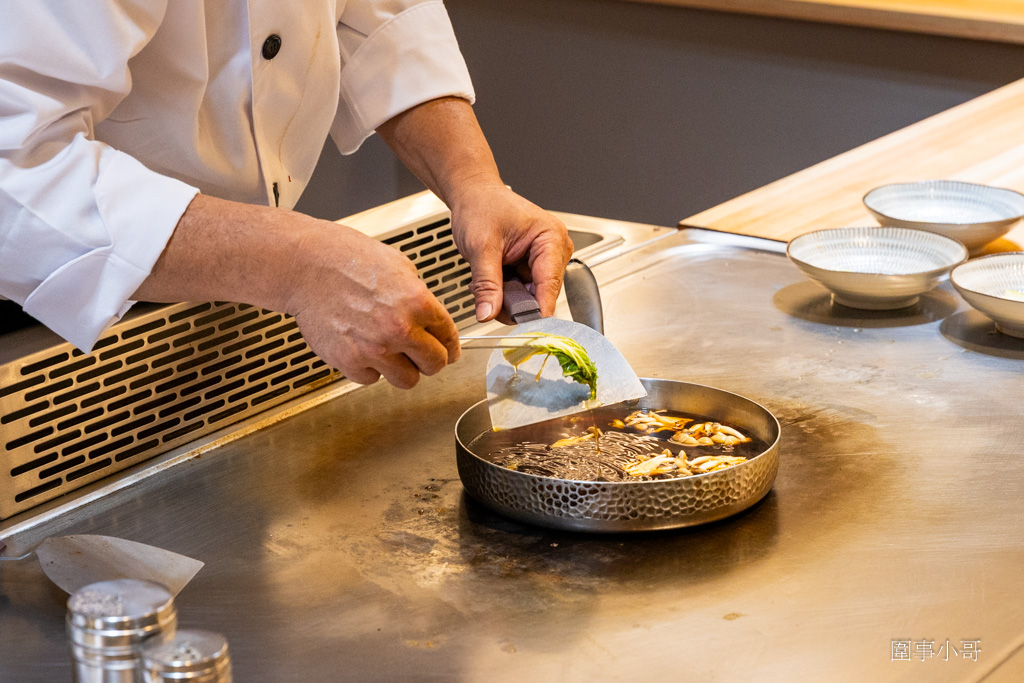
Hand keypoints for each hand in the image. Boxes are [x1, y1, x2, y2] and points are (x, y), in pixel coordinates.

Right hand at [285, 222, 459, 388]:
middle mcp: (400, 329)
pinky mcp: (349, 361)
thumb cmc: (345, 258)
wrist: (305, 266)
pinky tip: (362, 348)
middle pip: (434, 365)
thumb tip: (429, 316)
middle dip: (430, 360)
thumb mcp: (398, 264)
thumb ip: (418, 294)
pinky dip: (369, 369)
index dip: (449, 347)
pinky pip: (371, 379)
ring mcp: (375, 349)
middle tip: (420, 355)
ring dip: (402, 369)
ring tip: (390, 353)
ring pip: (407, 380)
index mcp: (418, 303)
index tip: (447, 352)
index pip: (449, 338)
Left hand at [449, 182, 573, 322]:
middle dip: (512, 302)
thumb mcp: (481, 246)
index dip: (535, 310)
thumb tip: (488, 313)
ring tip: (484, 281)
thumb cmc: (481, 206)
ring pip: (529, 298)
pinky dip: (502, 292)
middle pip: (541, 296)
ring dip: (504, 297)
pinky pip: (520, 292)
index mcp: (551, 238)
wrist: (472, 195)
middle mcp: (554, 250)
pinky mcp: (531, 267)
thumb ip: (486, 283)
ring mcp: (543, 260)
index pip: (550, 285)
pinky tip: (489, 280)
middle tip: (486, 296)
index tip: (522, 329)